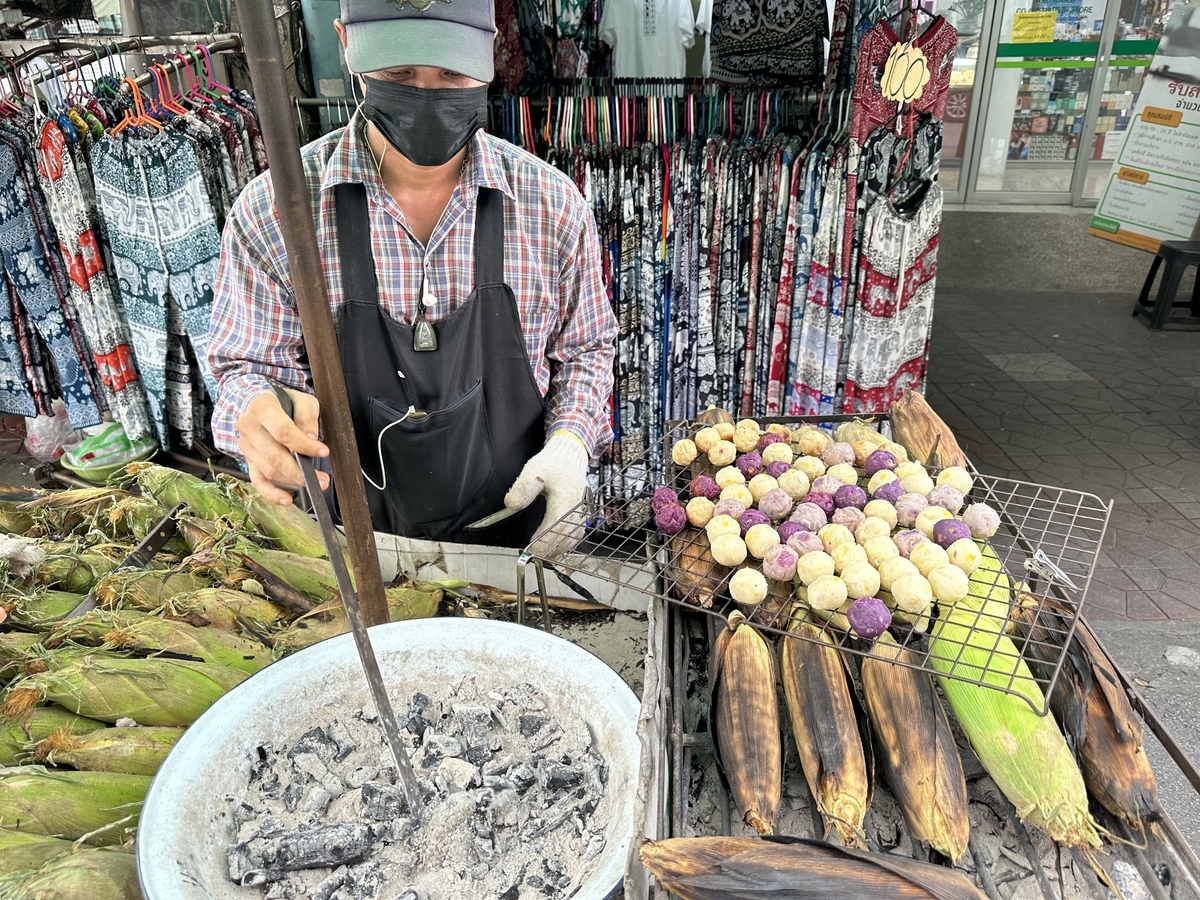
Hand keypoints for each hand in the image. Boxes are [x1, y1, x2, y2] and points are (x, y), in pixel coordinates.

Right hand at [236, 387, 329, 505]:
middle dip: (301, 472)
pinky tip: (286, 500)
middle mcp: (249, 427)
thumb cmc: (282, 401)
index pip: (283, 432)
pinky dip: (272, 493)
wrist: (257, 402)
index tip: (323, 452)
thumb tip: (311, 438)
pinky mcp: (248, 459)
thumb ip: (307, 417)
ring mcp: (246, 445)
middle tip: (322, 479)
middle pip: (275, 456)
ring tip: (316, 484)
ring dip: (294, 482)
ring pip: (269, 470)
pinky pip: (258, 480)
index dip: (304, 445)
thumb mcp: (301, 399)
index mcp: (262, 408)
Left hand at [504, 432, 588, 556]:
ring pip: (573, 538)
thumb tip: (512, 506)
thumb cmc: (553, 463)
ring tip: (542, 552)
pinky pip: (576, 533)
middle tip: (534, 554)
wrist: (570, 455)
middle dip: (549, 549)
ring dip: (558, 548)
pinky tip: (555, 544)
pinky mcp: (580, 513)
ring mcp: (581, 511)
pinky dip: (566, 542)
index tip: (530, 548)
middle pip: (565, 537)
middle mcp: (576, 508)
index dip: (543, 542)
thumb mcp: (532, 470)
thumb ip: (522, 489)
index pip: (556, 528)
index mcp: (565, 499)